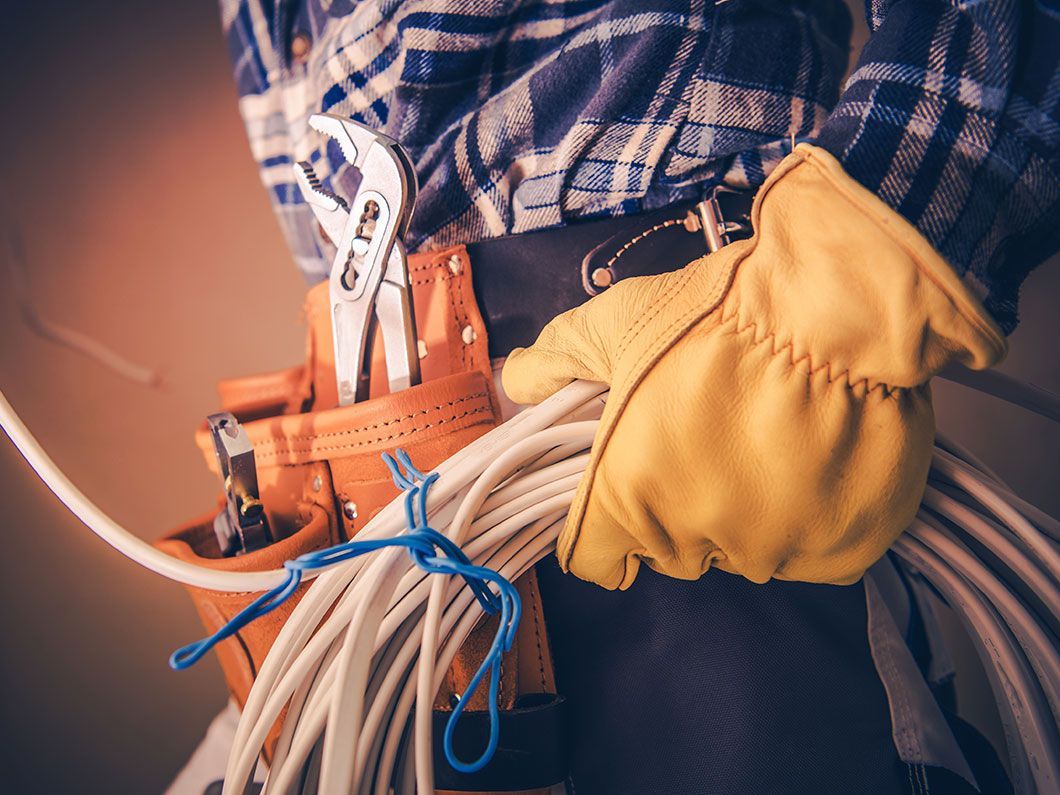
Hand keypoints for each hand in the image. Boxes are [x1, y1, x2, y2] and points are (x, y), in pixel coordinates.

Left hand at [503, 146, 1005, 589]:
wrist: (836, 307)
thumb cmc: (715, 314)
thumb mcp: (618, 322)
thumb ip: (558, 358)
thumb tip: (516, 380)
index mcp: (626, 499)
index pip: (595, 556)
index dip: (606, 522)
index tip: (629, 488)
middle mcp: (695, 541)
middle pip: (672, 550)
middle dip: (679, 506)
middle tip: (708, 439)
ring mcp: (773, 552)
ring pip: (744, 551)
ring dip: (748, 513)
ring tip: (769, 441)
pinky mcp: (840, 552)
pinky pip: (809, 553)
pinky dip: (810, 521)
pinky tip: (814, 463)